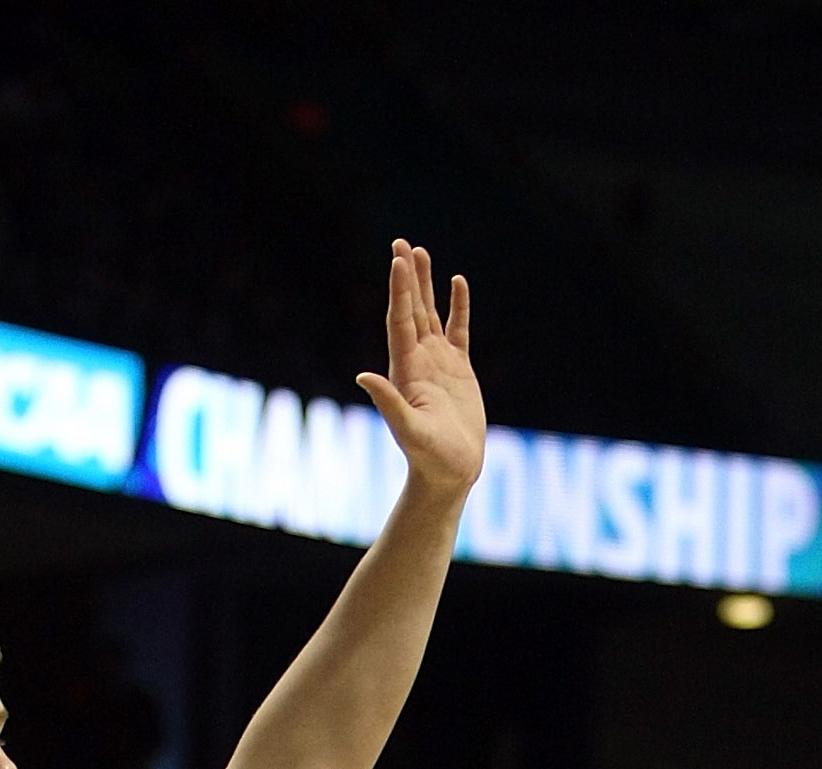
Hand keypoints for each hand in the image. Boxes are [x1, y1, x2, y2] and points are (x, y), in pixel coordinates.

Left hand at [357, 242, 482, 501]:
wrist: (449, 473)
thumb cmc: (429, 456)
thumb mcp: (408, 429)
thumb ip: (388, 402)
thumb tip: (362, 376)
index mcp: (405, 369)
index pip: (400, 320)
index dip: (399, 290)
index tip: (398, 260)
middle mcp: (418, 360)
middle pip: (411, 309)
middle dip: (406, 276)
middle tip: (401, 243)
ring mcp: (438, 363)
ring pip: (430, 313)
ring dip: (425, 284)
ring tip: (421, 252)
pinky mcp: (459, 370)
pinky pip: (458, 330)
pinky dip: (457, 306)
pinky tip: (457, 282)